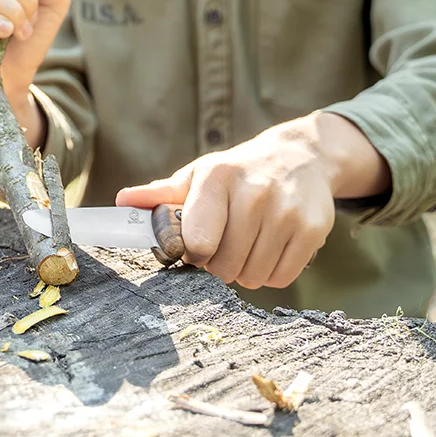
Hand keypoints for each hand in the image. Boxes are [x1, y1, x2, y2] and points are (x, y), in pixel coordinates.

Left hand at [115, 111, 389, 289]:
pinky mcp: (313, 229)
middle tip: (224, 243)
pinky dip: (271, 273)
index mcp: (216, 178)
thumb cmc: (237, 174)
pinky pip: (281, 278)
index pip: (197, 240)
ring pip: (252, 276)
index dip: (192, 253)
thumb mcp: (198, 176)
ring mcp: (287, 212)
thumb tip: (122, 202)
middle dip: (218, 264)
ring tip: (247, 244)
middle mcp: (254, 193)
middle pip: (224, 265)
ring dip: (244, 270)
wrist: (299, 158)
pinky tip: (269, 248)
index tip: (195, 246)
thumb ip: (161, 194)